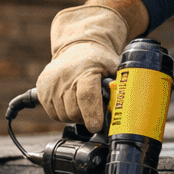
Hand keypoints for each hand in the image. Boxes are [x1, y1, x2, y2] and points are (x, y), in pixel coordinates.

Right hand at [37, 5, 129, 131]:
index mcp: (86, 71)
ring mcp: (50, 84)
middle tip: (94, 110)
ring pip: (63, 116)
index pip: (87, 97)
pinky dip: (63, 113)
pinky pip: (53, 114)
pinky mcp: (41, 90)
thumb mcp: (114, 67)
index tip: (97, 126)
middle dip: (86, 117)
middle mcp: (65, 77)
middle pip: (75, 112)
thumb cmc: (98, 60)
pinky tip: (71, 102)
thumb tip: (131, 107)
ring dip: (74, 116)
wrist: (76, 47)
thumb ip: (120, 86)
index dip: (93, 115)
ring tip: (82, 103)